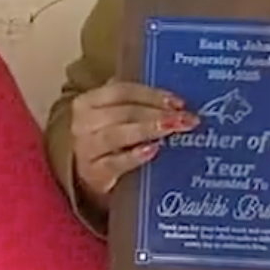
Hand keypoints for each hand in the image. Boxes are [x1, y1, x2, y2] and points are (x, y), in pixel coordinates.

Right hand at [66, 81, 191, 204]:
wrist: (86, 178)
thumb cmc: (107, 142)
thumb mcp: (114, 118)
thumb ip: (136, 104)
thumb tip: (174, 101)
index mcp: (89, 101)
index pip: (122, 91)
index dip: (152, 94)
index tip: (179, 102)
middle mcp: (83, 123)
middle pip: (124, 112)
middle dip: (157, 113)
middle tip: (185, 118)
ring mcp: (86, 149)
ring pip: (117, 135)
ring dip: (148, 129)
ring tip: (173, 129)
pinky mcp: (93, 173)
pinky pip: (114, 163)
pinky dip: (134, 156)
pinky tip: (153, 150)